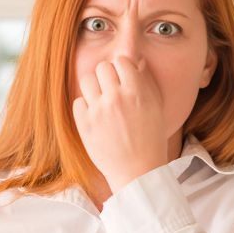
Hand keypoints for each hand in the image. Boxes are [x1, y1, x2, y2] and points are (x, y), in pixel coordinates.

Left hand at [72, 56, 169, 191]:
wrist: (138, 171)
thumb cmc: (151, 139)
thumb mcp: (156, 108)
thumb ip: (146, 82)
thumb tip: (136, 62)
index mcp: (137, 92)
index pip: (121, 61)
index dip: (122, 68)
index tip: (123, 78)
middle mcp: (116, 98)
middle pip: (102, 67)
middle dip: (107, 75)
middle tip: (110, 89)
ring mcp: (98, 111)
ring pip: (86, 80)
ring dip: (93, 87)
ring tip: (100, 99)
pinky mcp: (84, 125)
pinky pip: (78, 102)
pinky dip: (85, 106)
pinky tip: (94, 115)